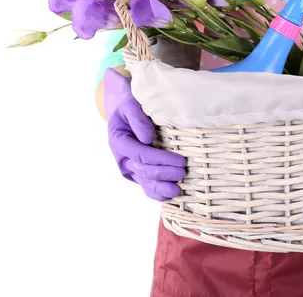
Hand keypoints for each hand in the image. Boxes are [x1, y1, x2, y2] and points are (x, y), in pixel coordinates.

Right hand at [105, 68, 186, 200]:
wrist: (124, 110)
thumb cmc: (130, 105)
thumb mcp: (131, 105)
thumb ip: (138, 119)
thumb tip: (148, 138)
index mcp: (118, 142)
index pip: (141, 155)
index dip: (161, 160)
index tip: (180, 161)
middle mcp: (122, 158)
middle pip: (144, 171)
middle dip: (165, 174)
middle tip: (183, 172)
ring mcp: (129, 168)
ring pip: (144, 182)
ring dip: (161, 188)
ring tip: (178, 190)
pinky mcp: (136, 173)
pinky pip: (145, 186)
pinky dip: (156, 193)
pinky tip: (169, 196)